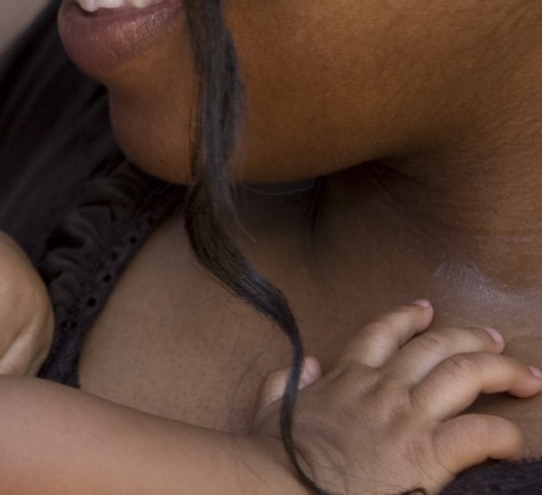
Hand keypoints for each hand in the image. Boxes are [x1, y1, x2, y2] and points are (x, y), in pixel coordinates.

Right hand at [253, 300, 541, 494]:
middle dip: (472, 338)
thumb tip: (307, 366)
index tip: (426, 310)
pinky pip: (481, 432)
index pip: (381, 334)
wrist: (283, 484)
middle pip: (437, 347)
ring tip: (526, 375)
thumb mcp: (272, 409)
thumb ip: (286, 383)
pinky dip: (504, 434)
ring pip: (466, 374)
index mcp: (346, 380)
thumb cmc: (277, 456)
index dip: (407, 318)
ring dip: (502, 369)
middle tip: (495, 341)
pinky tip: (513, 442)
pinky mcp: (427, 452)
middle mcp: (382, 389)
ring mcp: (407, 417)